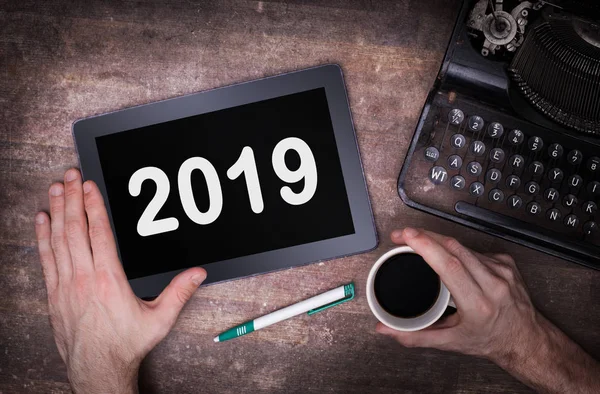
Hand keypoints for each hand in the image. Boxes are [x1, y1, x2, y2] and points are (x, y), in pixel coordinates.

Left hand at [35, 169, 206, 393]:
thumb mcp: (159, 319)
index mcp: (109, 280)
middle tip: (70, 176)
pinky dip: (43, 237)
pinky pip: (46, 259)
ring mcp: (65, 286)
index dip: (93, 206)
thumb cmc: (125, 344)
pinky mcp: (54, 295)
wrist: (97, 369)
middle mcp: (84, 279)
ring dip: (57, 212)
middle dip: (72, 198)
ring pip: (58, 240)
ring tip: (56, 189)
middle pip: (75, 229)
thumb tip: (198, 273)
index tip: (89, 186)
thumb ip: (179, 292)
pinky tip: (42, 220)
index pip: (99, 234)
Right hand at [376, 228, 599, 393]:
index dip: (426, 246)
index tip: (407, 236)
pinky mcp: (505, 262)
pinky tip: (448, 257)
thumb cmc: (490, 340)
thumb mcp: (450, 342)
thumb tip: (384, 329)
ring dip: (436, 240)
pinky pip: (473, 249)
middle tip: (402, 235)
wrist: (525, 339)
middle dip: (423, 236)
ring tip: (417, 242)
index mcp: (478, 303)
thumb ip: (413, 336)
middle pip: (453, 248)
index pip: (450, 265)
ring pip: (462, 245)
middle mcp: (493, 283)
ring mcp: (501, 269)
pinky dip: (456, 249)